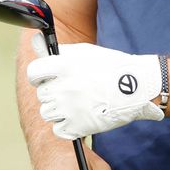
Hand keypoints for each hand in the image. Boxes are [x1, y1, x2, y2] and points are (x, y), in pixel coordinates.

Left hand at [26, 33, 163, 138]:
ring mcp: (69, 108)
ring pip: (47, 112)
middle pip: (41, 94)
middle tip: (70, 91)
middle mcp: (63, 87)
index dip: (38, 76)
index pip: (33, 73)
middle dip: (52, 92)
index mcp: (63, 66)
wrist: (136, 87)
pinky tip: (77, 117)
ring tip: (75, 104)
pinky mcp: (78, 126)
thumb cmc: (110, 66)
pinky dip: (65, 126)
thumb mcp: (82, 52)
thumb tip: (35, 40)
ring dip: (57, 110)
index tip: (45, 78)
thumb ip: (57, 50)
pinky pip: (57, 129)